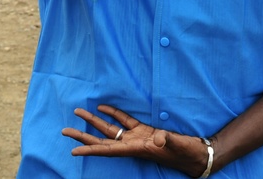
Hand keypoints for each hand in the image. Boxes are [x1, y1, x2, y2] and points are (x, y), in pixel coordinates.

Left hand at [62, 105, 210, 176]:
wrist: (198, 154)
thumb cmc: (188, 153)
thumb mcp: (178, 146)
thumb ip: (167, 141)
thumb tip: (159, 138)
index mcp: (136, 149)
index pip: (108, 150)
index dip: (90, 149)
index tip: (73, 150)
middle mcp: (132, 144)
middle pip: (102, 140)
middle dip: (83, 135)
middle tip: (64, 130)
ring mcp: (137, 138)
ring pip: (110, 129)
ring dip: (94, 121)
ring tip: (78, 112)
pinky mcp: (144, 131)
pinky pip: (124, 122)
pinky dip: (113, 114)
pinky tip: (102, 107)